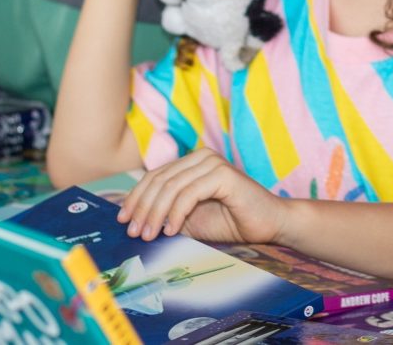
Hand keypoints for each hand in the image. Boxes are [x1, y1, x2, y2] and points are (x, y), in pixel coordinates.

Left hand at [119, 149, 289, 243]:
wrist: (269, 225)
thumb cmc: (230, 222)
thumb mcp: (189, 218)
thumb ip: (166, 213)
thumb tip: (133, 218)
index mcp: (192, 162)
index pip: (155, 176)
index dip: (136, 197)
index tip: (122, 219)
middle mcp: (201, 157)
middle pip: (159, 180)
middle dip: (142, 208)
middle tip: (133, 232)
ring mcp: (213, 163)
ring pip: (171, 187)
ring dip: (155, 214)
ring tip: (148, 236)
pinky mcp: (223, 174)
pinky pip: (189, 194)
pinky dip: (176, 214)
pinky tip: (170, 231)